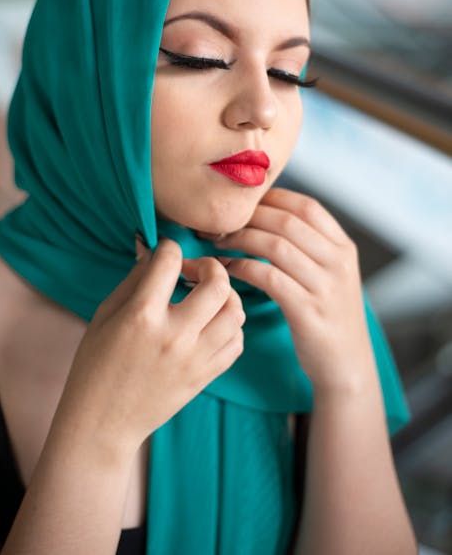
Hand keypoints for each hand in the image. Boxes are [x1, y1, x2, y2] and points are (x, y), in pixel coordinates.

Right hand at [52, 239, 244, 459]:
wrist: (101, 423)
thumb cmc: (95, 365)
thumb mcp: (105, 314)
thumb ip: (134, 280)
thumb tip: (155, 252)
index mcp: (142, 316)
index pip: (171, 261)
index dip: (170, 246)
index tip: (167, 251)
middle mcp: (174, 335)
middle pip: (218, 285)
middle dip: (211, 267)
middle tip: (195, 271)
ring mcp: (194, 359)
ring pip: (235, 312)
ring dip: (225, 296)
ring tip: (207, 297)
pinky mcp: (205, 377)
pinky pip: (236, 342)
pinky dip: (230, 326)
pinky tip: (212, 323)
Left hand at [204, 188, 377, 396]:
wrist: (346, 365)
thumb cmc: (327, 313)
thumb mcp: (330, 273)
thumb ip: (308, 244)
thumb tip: (266, 212)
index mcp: (343, 247)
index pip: (306, 206)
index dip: (270, 198)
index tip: (240, 204)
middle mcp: (338, 262)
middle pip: (286, 222)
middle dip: (247, 217)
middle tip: (218, 222)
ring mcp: (325, 287)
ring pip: (276, 246)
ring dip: (240, 239)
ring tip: (217, 242)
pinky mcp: (308, 312)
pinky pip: (269, 278)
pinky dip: (242, 267)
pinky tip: (226, 269)